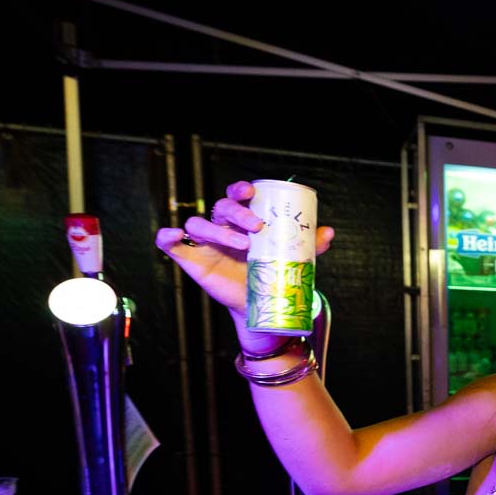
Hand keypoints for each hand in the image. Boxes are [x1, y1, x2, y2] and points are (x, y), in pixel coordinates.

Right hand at [155, 181, 334, 344]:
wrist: (259, 304)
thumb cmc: (271, 272)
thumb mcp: (291, 258)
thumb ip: (308, 245)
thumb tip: (328, 231)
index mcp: (243, 219)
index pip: (237, 196)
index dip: (241, 190)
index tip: (252, 192)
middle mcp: (221, 226)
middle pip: (221, 207)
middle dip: (238, 213)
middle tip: (257, 227)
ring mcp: (204, 242)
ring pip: (199, 223)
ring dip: (217, 230)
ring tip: (242, 245)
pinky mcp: (191, 259)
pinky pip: (171, 245)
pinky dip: (167, 237)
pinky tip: (173, 235)